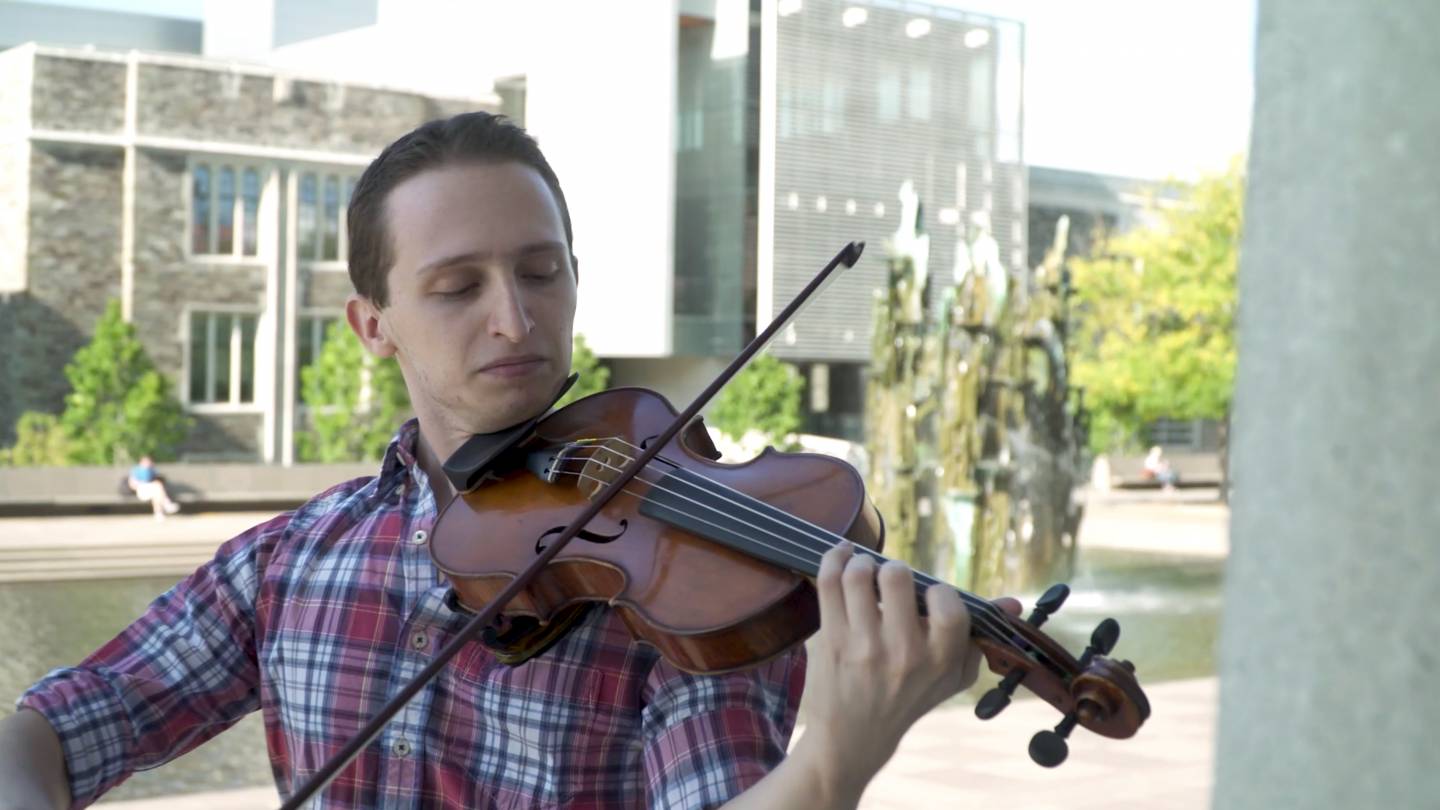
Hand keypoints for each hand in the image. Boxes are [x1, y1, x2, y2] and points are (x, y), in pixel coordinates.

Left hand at [795, 542, 1021, 803]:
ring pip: (859, 575)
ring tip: (864, 571)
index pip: (948, 604)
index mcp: (939, 659)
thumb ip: (980, 636)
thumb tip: (1015, 602)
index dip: (938, 590)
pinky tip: (842, 557)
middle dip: (893, 569)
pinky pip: (829, 583)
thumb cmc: (910, 697)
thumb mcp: (952, 675)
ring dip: (861, 563)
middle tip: (890, 580)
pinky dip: (834, 559)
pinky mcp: (831, 640)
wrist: (854, 736)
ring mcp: (863, 645)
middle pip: (897, 577)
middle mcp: (902, 652)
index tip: (928, 596)